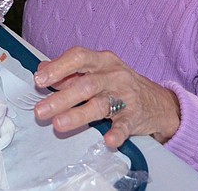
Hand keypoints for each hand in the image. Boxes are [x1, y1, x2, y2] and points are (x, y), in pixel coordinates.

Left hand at [33, 46, 180, 147]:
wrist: (158, 102)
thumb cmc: (119, 84)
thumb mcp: (98, 71)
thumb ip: (71, 71)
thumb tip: (42, 69)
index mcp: (102, 61)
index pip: (79, 57)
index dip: (59, 67)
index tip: (39, 80)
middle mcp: (114, 75)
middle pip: (86, 84)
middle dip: (61, 97)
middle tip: (40, 110)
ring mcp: (125, 96)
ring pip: (100, 104)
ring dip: (78, 114)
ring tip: (59, 124)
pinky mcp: (135, 116)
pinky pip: (125, 125)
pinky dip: (117, 133)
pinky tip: (109, 140)